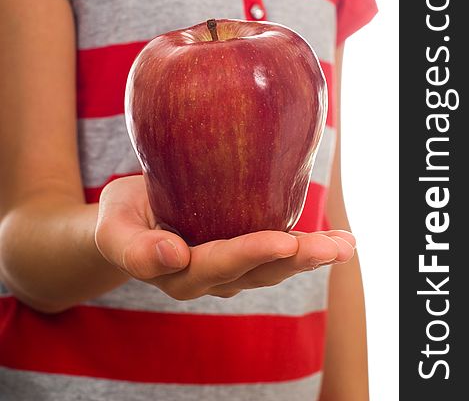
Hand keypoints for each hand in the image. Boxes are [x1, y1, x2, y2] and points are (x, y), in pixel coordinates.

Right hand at [95, 175, 354, 300]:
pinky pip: (277, 255)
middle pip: (258, 271)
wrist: (127, 222)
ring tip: (345, 244)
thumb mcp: (113, 227)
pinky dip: (307, 248)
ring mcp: (229, 270)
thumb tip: (172, 256)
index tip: (281, 240)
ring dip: (311, 256)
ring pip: (275, 268)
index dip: (250, 253)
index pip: (218, 265)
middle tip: (335, 247)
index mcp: (178, 274)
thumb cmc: (120, 217)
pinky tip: (336, 239)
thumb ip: (134, 247)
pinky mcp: (242, 254)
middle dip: (297, 258)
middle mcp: (209, 278)